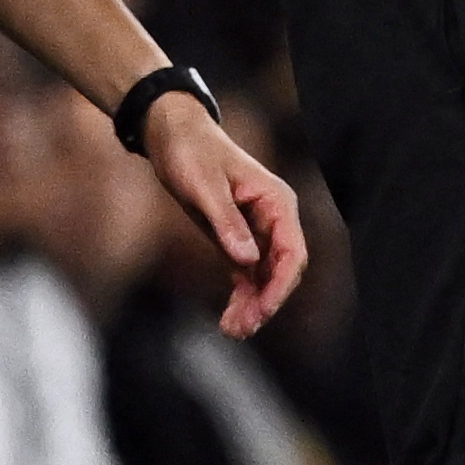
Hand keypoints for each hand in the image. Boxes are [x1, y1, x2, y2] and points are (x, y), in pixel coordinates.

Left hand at [142, 90, 310, 335]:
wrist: (171, 134)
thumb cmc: (190, 152)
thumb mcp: (203, 186)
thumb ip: (227, 222)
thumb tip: (249, 260)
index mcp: (276, 202)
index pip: (293, 253)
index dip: (280, 287)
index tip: (260, 312)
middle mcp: (273, 217)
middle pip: (283, 270)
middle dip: (266, 302)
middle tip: (239, 329)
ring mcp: (257, 229)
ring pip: (267, 277)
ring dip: (254, 305)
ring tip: (232, 330)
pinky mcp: (237, 236)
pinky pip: (249, 274)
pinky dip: (242, 296)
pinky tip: (229, 317)